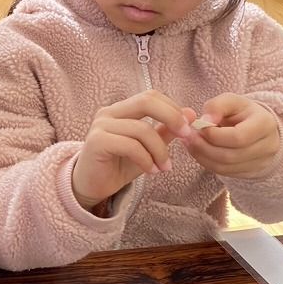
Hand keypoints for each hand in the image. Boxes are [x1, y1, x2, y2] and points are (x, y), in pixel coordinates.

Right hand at [72, 90, 191, 211]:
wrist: (91, 187)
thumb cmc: (118, 166)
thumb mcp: (148, 148)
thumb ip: (165, 131)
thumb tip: (190, 114)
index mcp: (121, 110)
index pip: (151, 96)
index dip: (173, 108)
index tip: (188, 127)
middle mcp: (109, 113)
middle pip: (146, 101)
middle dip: (172, 117)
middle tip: (186, 135)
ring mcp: (101, 126)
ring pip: (142, 129)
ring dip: (160, 150)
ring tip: (164, 167)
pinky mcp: (97, 142)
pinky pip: (131, 146)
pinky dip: (146, 159)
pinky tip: (150, 171)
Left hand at [183, 93, 279, 178]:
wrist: (256, 127)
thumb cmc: (241, 112)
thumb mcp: (231, 101)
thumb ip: (217, 106)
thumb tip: (205, 120)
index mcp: (265, 124)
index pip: (238, 137)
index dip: (213, 135)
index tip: (199, 126)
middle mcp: (267, 146)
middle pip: (230, 156)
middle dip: (203, 147)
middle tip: (189, 137)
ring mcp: (260, 162)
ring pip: (225, 167)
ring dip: (202, 156)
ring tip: (190, 143)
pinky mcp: (250, 172)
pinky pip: (224, 173)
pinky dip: (206, 163)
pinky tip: (198, 151)